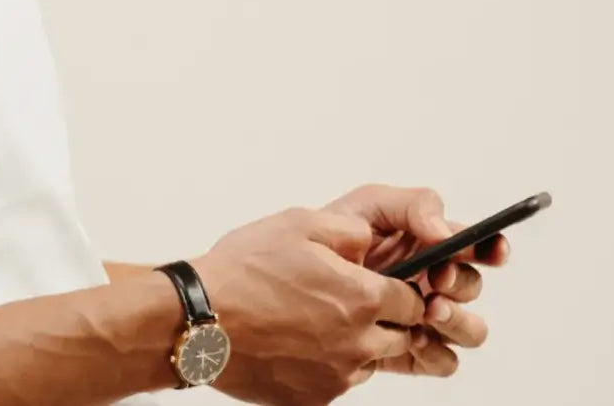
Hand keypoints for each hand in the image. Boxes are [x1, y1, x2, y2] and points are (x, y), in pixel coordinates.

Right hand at [192, 206, 423, 396]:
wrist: (201, 319)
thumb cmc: (244, 270)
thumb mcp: (297, 224)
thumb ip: (347, 230)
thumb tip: (371, 241)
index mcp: (361, 297)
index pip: (412, 300)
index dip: (399, 288)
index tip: (381, 282)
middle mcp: (358, 343)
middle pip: (401, 336)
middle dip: (385, 318)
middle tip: (348, 299)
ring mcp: (337, 376)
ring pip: (370, 361)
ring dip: (358, 343)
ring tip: (316, 319)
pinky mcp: (314, 398)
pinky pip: (338, 381)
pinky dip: (328, 364)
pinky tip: (296, 341)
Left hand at [324, 184, 508, 379]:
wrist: (294, 277)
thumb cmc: (334, 234)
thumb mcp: (369, 205)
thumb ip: (412, 206)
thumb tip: (445, 233)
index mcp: (427, 243)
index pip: (474, 245)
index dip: (491, 246)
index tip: (493, 249)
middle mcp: (432, 281)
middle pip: (472, 286)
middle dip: (460, 282)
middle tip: (436, 278)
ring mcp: (424, 316)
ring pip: (469, 329)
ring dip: (457, 320)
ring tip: (429, 309)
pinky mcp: (411, 350)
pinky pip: (444, 361)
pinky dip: (436, 352)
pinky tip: (414, 338)